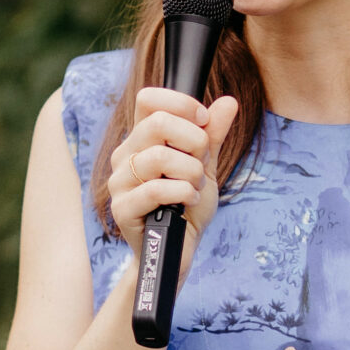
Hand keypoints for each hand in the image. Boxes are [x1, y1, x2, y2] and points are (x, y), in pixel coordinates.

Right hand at [108, 87, 238, 264]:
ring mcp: (120, 182)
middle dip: (194, 141)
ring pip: (160, 157)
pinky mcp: (122, 208)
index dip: (181, 103)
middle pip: (157, 122)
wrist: (178, 250)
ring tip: (194, 187)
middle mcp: (125, 155)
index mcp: (141, 139)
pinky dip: (183, 194)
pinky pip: (156, 190)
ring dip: (191, 173)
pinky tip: (188, 202)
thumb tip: (229, 101)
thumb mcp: (205, 166)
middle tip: (202, 163)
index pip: (148, 99)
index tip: (203, 122)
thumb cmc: (187, 207)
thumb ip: (213, 134)